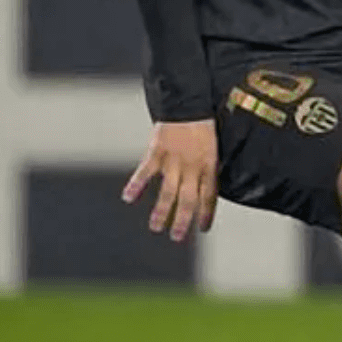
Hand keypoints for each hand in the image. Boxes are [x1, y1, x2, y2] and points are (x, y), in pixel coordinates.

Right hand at [122, 119, 218, 241]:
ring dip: (161, 212)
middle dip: (183, 221)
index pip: (209, 196)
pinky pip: (145, 172)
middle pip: (188, 199)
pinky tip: (128, 198)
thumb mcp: (213, 148)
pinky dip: (136, 185)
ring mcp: (174, 160)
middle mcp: (192, 167)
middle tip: (176, 237)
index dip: (206, 214)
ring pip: (168, 192)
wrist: (188, 104)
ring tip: (156, 227)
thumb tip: (206, 189)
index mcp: (208, 166)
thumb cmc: (202, 126)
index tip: (203, 230)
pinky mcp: (157, 152)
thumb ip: (207, 169)